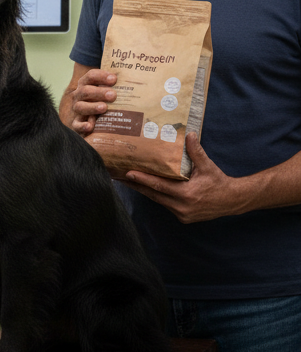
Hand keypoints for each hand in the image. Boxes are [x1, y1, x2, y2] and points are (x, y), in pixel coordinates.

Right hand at [68, 68, 118, 133]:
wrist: (92, 116)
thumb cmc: (106, 100)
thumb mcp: (109, 90)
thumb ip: (118, 85)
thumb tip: (137, 81)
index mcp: (87, 84)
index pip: (91, 76)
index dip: (101, 76)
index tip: (114, 79)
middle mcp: (80, 95)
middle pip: (85, 91)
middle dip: (99, 92)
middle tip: (113, 95)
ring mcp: (78, 108)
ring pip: (80, 107)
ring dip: (92, 107)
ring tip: (104, 108)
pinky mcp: (77, 123)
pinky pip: (76, 125)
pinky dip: (82, 125)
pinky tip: (90, 126)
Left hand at [121, 133, 249, 222]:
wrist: (233, 200)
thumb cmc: (219, 182)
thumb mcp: (208, 166)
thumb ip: (196, 152)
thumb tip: (189, 134)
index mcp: (187, 194)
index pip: (159, 186)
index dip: (143, 180)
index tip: (128, 174)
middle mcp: (182, 206)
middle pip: (153, 194)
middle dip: (136, 185)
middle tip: (118, 176)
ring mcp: (182, 214)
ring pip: (157, 200)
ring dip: (143, 191)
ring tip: (127, 181)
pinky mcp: (183, 217)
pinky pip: (165, 205)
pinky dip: (156, 196)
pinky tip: (146, 189)